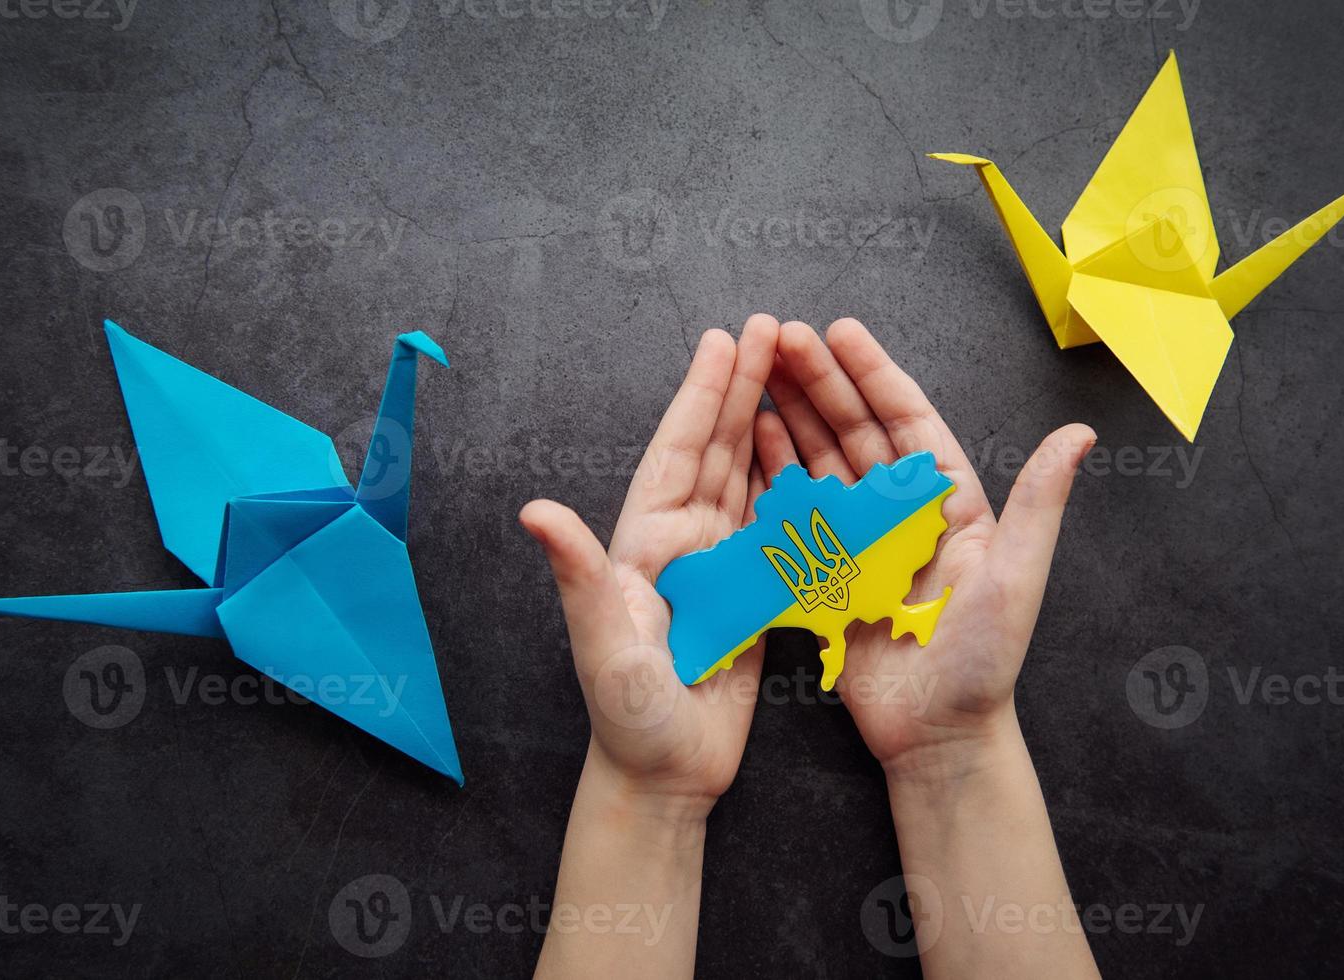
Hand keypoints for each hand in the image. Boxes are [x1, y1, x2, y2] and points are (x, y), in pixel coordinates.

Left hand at [521, 314, 778, 820]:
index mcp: (644, 543)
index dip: (700, 395)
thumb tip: (534, 510)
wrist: (664, 772)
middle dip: (743, 388)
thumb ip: (578, 574)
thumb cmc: (626, 713)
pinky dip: (790, 483)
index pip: (676, 453)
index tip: (725, 341)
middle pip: (716, 450)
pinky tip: (809, 451)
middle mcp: (681, 543)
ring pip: (745, 477)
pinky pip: (772, 524)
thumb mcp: (601, 642)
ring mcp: (717, 565)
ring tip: (795, 370)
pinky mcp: (748, 593)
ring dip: (767, 423)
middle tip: (774, 329)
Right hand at [754, 318, 1094, 778]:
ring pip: (817, 463)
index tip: (838, 331)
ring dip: (788, 417)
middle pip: (852, 432)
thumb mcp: (1016, 575)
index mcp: (946, 503)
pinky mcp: (821, 573)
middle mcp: (898, 513)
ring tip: (754, 373)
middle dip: (817, 382)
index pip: (906, 422)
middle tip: (778, 336)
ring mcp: (856, 541)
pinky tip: (746, 441)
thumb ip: (1039, 503)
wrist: (936, 733)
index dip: (872, 374)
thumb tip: (1081, 432)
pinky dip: (769, 476)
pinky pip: (791, 515)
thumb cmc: (984, 660)